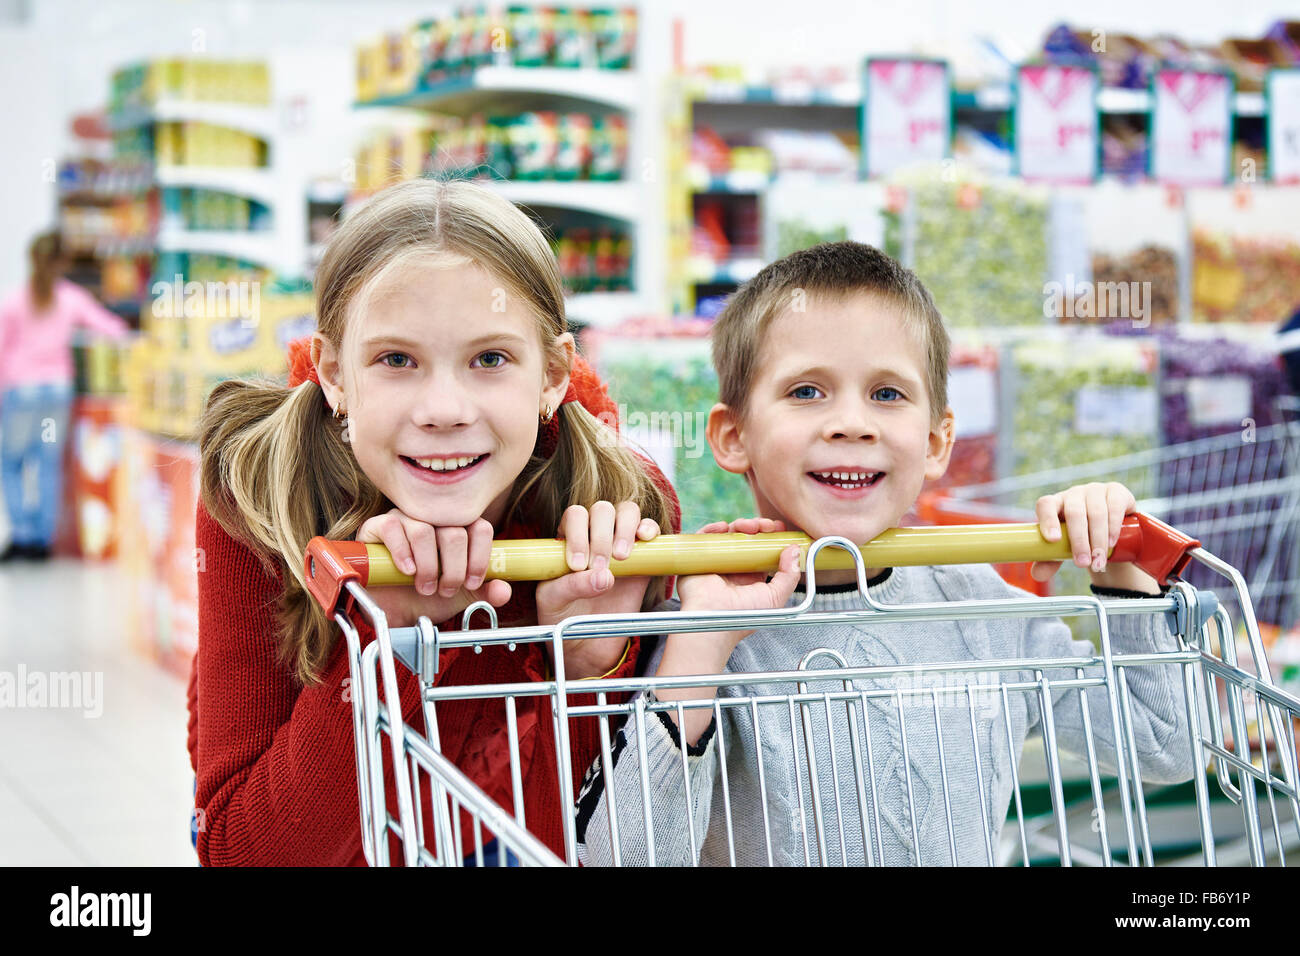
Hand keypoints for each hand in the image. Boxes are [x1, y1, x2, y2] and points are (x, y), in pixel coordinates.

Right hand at [355, 508, 511, 628]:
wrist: (393, 610)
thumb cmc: (426, 596)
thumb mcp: (461, 596)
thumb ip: (485, 592)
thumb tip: (504, 590)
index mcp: (458, 527)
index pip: (480, 528)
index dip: (479, 558)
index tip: (471, 582)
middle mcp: (434, 517)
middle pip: (455, 532)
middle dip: (454, 569)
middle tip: (445, 589)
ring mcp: (406, 518)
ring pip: (424, 531)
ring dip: (428, 566)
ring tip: (425, 586)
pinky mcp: (378, 525)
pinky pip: (393, 528)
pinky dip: (403, 553)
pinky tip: (407, 571)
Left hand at [536, 501, 660, 677]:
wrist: (587, 644)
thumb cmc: (563, 617)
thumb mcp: (553, 602)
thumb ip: (570, 586)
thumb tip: (603, 576)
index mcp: (568, 539)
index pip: (575, 516)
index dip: (578, 534)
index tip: (578, 564)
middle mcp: (594, 535)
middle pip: (601, 510)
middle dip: (600, 536)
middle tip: (600, 566)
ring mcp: (621, 543)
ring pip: (626, 511)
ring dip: (624, 528)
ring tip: (620, 557)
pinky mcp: (644, 558)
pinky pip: (650, 530)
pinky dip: (649, 528)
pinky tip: (644, 539)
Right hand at [676, 518, 802, 659]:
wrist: (713, 619)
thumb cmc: (743, 615)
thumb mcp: (775, 598)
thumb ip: (788, 576)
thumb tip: (794, 550)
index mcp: (751, 579)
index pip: (761, 552)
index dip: (770, 538)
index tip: (779, 529)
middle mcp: (733, 570)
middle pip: (745, 540)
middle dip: (757, 528)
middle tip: (765, 525)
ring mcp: (715, 564)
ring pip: (727, 536)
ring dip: (739, 525)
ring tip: (747, 526)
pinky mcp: (696, 560)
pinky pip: (703, 539)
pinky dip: (713, 529)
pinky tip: (723, 527)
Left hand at [1031, 482, 1159, 593]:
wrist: (1111, 527)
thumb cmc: (1081, 535)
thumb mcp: (1064, 547)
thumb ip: (1049, 560)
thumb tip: (1038, 575)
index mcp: (1055, 504)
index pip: (1045, 505)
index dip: (1048, 520)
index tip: (1053, 540)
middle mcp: (1074, 494)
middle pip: (1074, 512)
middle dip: (1078, 540)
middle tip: (1082, 563)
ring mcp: (1095, 490)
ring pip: (1096, 512)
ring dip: (1098, 539)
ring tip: (1099, 560)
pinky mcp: (1116, 491)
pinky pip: (1114, 506)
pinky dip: (1113, 526)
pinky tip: (1112, 542)